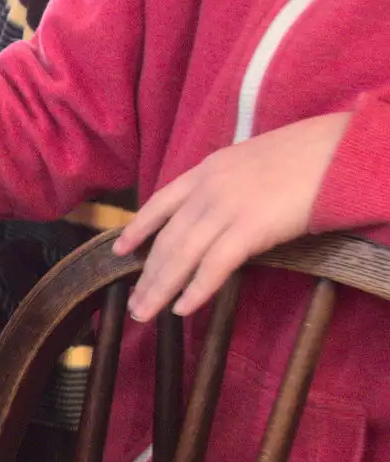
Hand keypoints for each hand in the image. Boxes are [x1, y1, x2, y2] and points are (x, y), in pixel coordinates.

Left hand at [115, 112, 350, 320]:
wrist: (340, 148)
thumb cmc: (307, 154)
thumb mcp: (251, 160)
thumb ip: (228, 183)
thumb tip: (219, 208)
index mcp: (207, 170)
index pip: (159, 202)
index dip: (137, 229)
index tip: (120, 250)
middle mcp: (207, 189)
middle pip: (166, 239)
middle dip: (146, 274)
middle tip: (132, 303)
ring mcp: (226, 208)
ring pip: (181, 255)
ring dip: (160, 289)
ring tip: (145, 313)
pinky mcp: (250, 228)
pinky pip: (214, 265)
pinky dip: (196, 290)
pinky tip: (182, 309)